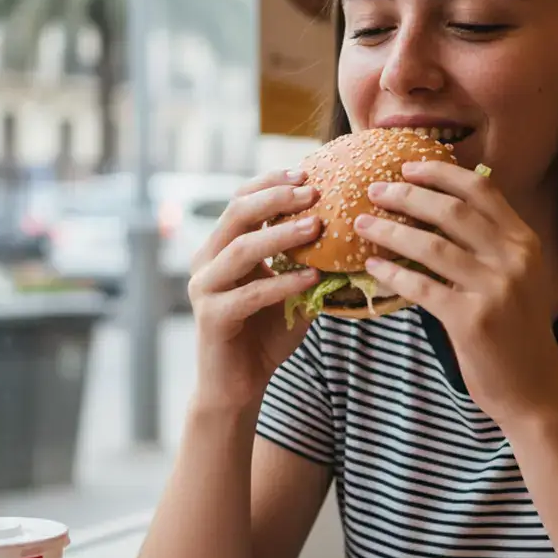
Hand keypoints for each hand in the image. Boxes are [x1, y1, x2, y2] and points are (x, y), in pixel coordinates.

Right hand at [187, 169, 322, 412]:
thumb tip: (353, 232)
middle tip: (313, 191)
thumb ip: (307, 261)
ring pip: (241, 249)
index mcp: (222, 248)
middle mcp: (207, 261)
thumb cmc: (266, 335)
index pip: (242, 200)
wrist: (238, 386)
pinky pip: (250, 294)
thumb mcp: (291, 290)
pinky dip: (283, 283)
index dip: (271, 182)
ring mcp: (205, 288)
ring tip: (317, 225)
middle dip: (276, 198)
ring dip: (282, 235)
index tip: (307, 171)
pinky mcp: (212, 317)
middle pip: (237, 213)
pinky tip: (311, 278)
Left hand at [354, 161, 557, 424]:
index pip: (482, 189)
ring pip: (431, 245)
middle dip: (407, 195)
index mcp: (525, 242)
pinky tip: (372, 267)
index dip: (440, 173)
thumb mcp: (516, 277)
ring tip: (362, 223)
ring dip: (390, 231)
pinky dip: (392, 274)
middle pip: (452, 210)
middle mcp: (514, 259)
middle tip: (373, 189)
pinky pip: (421, 287)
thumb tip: (431, 211)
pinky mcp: (472, 320)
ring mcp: (495, 289)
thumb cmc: (515, 331)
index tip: (407, 166)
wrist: (534, 388)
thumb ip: (487, 245)